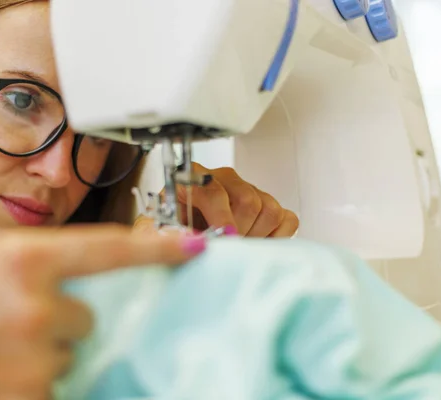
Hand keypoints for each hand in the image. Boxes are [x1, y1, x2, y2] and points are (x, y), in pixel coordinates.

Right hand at [0, 225, 205, 399]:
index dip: (156, 246)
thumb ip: (31, 265)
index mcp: (22, 259)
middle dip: (60, 322)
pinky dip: (29, 383)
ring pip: (67, 355)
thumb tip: (76, 277)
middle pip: (87, 316)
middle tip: (12, 324)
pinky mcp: (27, 398)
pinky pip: (51, 388)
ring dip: (41, 356)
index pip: (109, 248)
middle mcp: (35, 306)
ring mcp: (33, 357)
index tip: (191, 246)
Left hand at [135, 163, 298, 237]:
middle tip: (228, 251)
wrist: (177, 236)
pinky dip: (278, 237)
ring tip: (239, 248)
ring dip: (257, 235)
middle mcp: (222, 178)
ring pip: (269, 209)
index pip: (215, 191)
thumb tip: (192, 242)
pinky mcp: (268, 204)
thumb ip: (163, 238)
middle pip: (247, 200)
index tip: (226, 240)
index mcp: (191, 177)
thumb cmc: (167, 233)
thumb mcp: (153, 235)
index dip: (222, 218)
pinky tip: (258, 244)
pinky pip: (287, 219)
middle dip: (240, 232)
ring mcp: (248, 188)